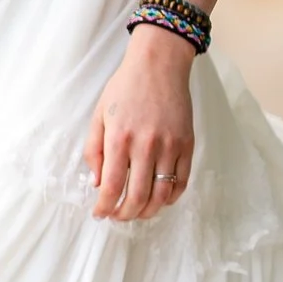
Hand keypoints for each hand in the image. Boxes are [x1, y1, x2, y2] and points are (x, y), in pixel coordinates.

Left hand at [83, 24, 195, 221]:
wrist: (158, 65)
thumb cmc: (124, 88)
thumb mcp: (99, 116)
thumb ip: (95, 151)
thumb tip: (98, 184)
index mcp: (120, 139)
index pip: (112, 187)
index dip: (105, 207)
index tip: (100, 214)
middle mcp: (146, 145)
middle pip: (138, 197)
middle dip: (124, 214)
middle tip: (117, 216)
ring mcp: (170, 147)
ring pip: (162, 195)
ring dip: (148, 211)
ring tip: (137, 212)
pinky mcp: (187, 145)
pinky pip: (182, 182)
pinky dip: (171, 198)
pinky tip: (159, 200)